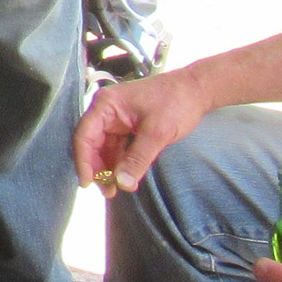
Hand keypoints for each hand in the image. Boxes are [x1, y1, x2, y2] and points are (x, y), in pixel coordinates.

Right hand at [73, 69, 210, 192]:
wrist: (198, 89)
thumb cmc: (176, 102)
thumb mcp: (157, 132)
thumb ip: (137, 159)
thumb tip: (122, 184)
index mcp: (106, 105)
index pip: (85, 135)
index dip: (84, 161)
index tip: (88, 183)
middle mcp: (106, 111)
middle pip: (92, 143)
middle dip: (97, 168)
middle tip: (107, 191)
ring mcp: (117, 118)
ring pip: (104, 148)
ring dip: (108, 168)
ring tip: (114, 189)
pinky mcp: (128, 126)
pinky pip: (118, 147)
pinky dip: (120, 162)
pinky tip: (124, 177)